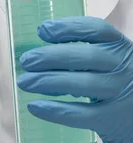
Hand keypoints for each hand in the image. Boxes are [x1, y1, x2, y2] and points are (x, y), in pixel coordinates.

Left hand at [16, 16, 132, 142]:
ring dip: (48, 81)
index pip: (97, 29)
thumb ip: (81, 51)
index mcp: (119, 46)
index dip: (68, 27)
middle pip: (86, 56)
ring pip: (82, 84)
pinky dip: (56, 110)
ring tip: (24, 82)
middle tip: (26, 61)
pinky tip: (35, 106)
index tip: (42, 30)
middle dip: (50, 57)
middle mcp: (124, 67)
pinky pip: (81, 114)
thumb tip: (38, 52)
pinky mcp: (114, 119)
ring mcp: (120, 93)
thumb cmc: (113, 79)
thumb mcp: (107, 59)